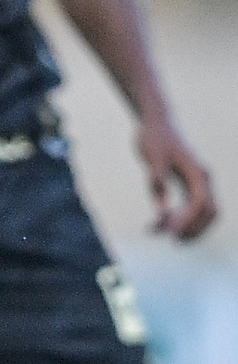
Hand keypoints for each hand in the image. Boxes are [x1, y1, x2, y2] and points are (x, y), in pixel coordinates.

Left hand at [137, 114, 217, 240]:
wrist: (156, 123)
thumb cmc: (154, 139)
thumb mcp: (152, 160)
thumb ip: (157, 184)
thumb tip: (163, 213)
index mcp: (196, 172)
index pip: (200, 204)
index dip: (187, 221)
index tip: (169, 232)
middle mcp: (203, 178)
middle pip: (210, 212)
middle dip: (194, 229)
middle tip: (171, 239)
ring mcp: (199, 182)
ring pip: (205, 212)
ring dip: (190, 227)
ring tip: (164, 234)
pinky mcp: (190, 185)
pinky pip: (195, 207)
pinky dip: (184, 219)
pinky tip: (163, 223)